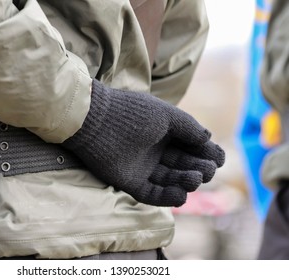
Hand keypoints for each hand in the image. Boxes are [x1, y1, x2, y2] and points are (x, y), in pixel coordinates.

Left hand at [62, 80, 224, 206]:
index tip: (219, 158)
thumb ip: (189, 127)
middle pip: (183, 165)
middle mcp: (155, 151)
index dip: (207, 153)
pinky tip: (182, 194)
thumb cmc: (132, 113)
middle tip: (207, 170)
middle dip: (199, 169)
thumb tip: (208, 137)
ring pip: (170, 180)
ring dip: (186, 182)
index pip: (191, 147)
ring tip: (195, 178)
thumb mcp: (166, 115)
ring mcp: (143, 167)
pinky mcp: (130, 182)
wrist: (95, 120)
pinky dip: (167, 197)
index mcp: (165, 133)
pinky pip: (151, 194)